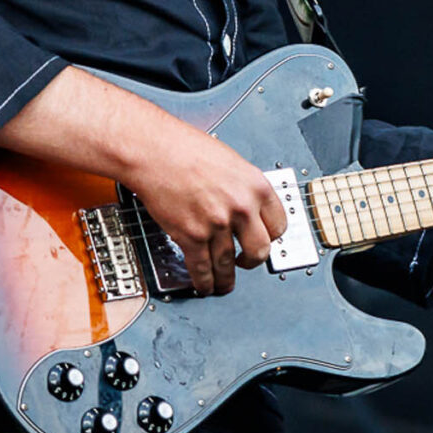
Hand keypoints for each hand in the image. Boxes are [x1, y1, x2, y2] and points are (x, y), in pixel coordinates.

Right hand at [125, 125, 289, 294]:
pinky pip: (202, 268)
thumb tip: (247, 208)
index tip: (264, 241)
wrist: (154, 150)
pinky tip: (204, 284)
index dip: (271, 238)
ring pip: (228, 264)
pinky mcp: (191, 236)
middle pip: (260, 250)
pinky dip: (204, 281)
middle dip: (252, 261)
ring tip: (223, 283)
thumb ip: (243, 188)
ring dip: (226, 279)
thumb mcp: (231, 162)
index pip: (278, 225)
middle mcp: (241, 207)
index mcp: (256, 186)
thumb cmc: (185, 148)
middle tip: (246, 262)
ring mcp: (217, 224)